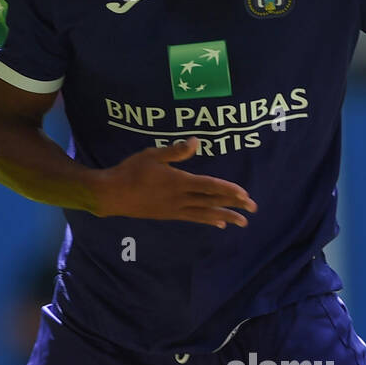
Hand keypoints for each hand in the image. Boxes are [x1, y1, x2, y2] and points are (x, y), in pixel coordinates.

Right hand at [91, 136, 256, 227]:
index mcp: (178, 181)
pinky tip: (219, 223)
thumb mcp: (152, 155)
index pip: (209, 186)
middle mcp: (180, 198)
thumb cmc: (131, 171)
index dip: (228, 190)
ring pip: (206, 213)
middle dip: (234, 205)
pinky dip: (208, 220)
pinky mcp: (170, 215)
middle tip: (253, 209)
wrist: (112, 195)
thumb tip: (196, 141)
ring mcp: (176, 209)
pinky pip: (194, 218)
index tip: (245, 194)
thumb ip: (176, 151)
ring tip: (242, 222)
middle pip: (212, 201)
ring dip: (225, 216)